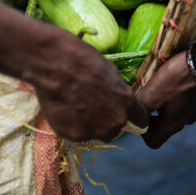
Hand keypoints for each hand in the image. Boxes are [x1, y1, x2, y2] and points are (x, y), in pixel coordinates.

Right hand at [29, 33, 147, 141]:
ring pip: (93, 132)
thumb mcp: (109, 70)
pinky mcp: (74, 135)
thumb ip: (116, 90)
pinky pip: (75, 133)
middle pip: (114, 129)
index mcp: (126, 103)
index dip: (132, 116)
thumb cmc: (82, 60)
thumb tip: (114, 95)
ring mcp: (94, 131)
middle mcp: (114, 121)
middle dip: (106, 120)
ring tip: (73, 104)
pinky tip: (62, 107)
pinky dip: (70, 123)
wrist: (55, 64)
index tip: (123, 112)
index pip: (140, 119)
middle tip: (90, 104)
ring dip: (88, 123)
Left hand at [136, 33, 195, 147]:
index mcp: (172, 124)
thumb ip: (141, 107)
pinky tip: (176, 77)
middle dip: (153, 113)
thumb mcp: (153, 92)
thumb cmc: (177, 79)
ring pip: (175, 110)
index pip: (153, 142)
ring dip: (166, 101)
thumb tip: (134, 114)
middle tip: (147, 94)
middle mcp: (185, 120)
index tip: (140, 114)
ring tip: (161, 83)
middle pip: (164, 125)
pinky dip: (179, 92)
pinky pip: (186, 99)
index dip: (143, 132)